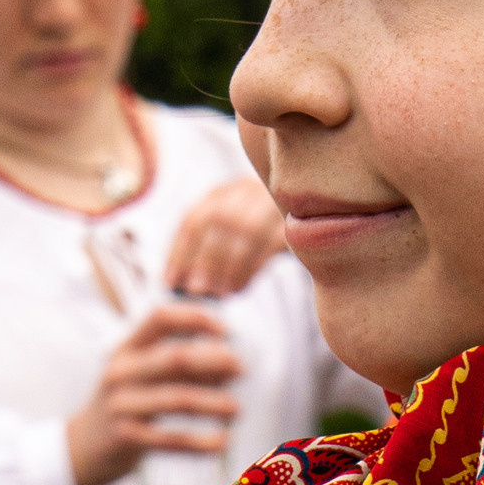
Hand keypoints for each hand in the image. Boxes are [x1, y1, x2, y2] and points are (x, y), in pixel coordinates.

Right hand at [68, 301, 242, 484]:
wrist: (81, 447)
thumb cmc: (125, 405)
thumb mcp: (142, 377)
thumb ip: (180, 367)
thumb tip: (229, 362)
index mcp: (127, 349)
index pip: (161, 318)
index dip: (196, 319)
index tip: (226, 331)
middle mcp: (121, 372)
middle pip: (174, 358)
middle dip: (213, 361)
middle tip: (241, 369)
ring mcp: (121, 404)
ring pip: (176, 399)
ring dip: (212, 403)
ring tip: (237, 409)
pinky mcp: (125, 437)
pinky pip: (169, 439)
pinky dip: (199, 442)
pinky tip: (222, 442)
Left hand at [165, 174, 285, 297]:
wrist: (314, 228)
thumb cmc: (264, 241)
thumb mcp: (233, 238)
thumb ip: (208, 252)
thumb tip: (179, 284)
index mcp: (223, 193)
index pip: (193, 218)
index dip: (179, 252)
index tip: (170, 282)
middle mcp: (245, 190)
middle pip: (218, 220)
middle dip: (203, 258)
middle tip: (195, 290)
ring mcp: (272, 201)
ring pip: (244, 230)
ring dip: (228, 266)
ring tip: (219, 294)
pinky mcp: (296, 219)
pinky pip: (271, 241)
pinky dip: (252, 267)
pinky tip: (240, 288)